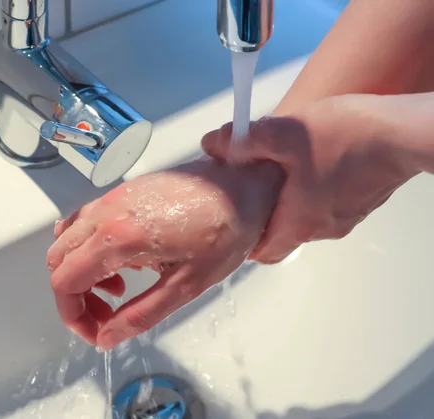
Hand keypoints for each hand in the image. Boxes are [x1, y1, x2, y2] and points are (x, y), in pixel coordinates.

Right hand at [47, 158, 281, 349]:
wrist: (243, 184)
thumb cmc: (224, 231)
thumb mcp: (186, 284)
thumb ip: (141, 314)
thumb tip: (106, 338)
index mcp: (118, 237)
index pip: (64, 281)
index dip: (73, 315)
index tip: (95, 331)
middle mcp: (106, 213)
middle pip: (58, 260)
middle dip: (74, 296)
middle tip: (107, 312)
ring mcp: (111, 198)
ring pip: (67, 239)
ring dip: (80, 270)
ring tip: (118, 286)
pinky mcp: (122, 192)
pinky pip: (85, 221)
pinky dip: (88, 247)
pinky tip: (123, 258)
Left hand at [202, 95, 419, 263]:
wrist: (403, 132)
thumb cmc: (348, 137)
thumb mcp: (283, 134)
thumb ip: (243, 141)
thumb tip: (213, 144)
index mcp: (299, 223)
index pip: (263, 254)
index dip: (245, 240)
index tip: (235, 220)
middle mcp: (322, 228)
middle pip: (283, 234)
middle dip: (265, 214)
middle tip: (253, 188)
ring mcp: (345, 218)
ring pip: (306, 219)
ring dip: (291, 200)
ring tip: (282, 170)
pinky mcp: (361, 202)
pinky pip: (328, 205)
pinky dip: (314, 192)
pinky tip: (313, 163)